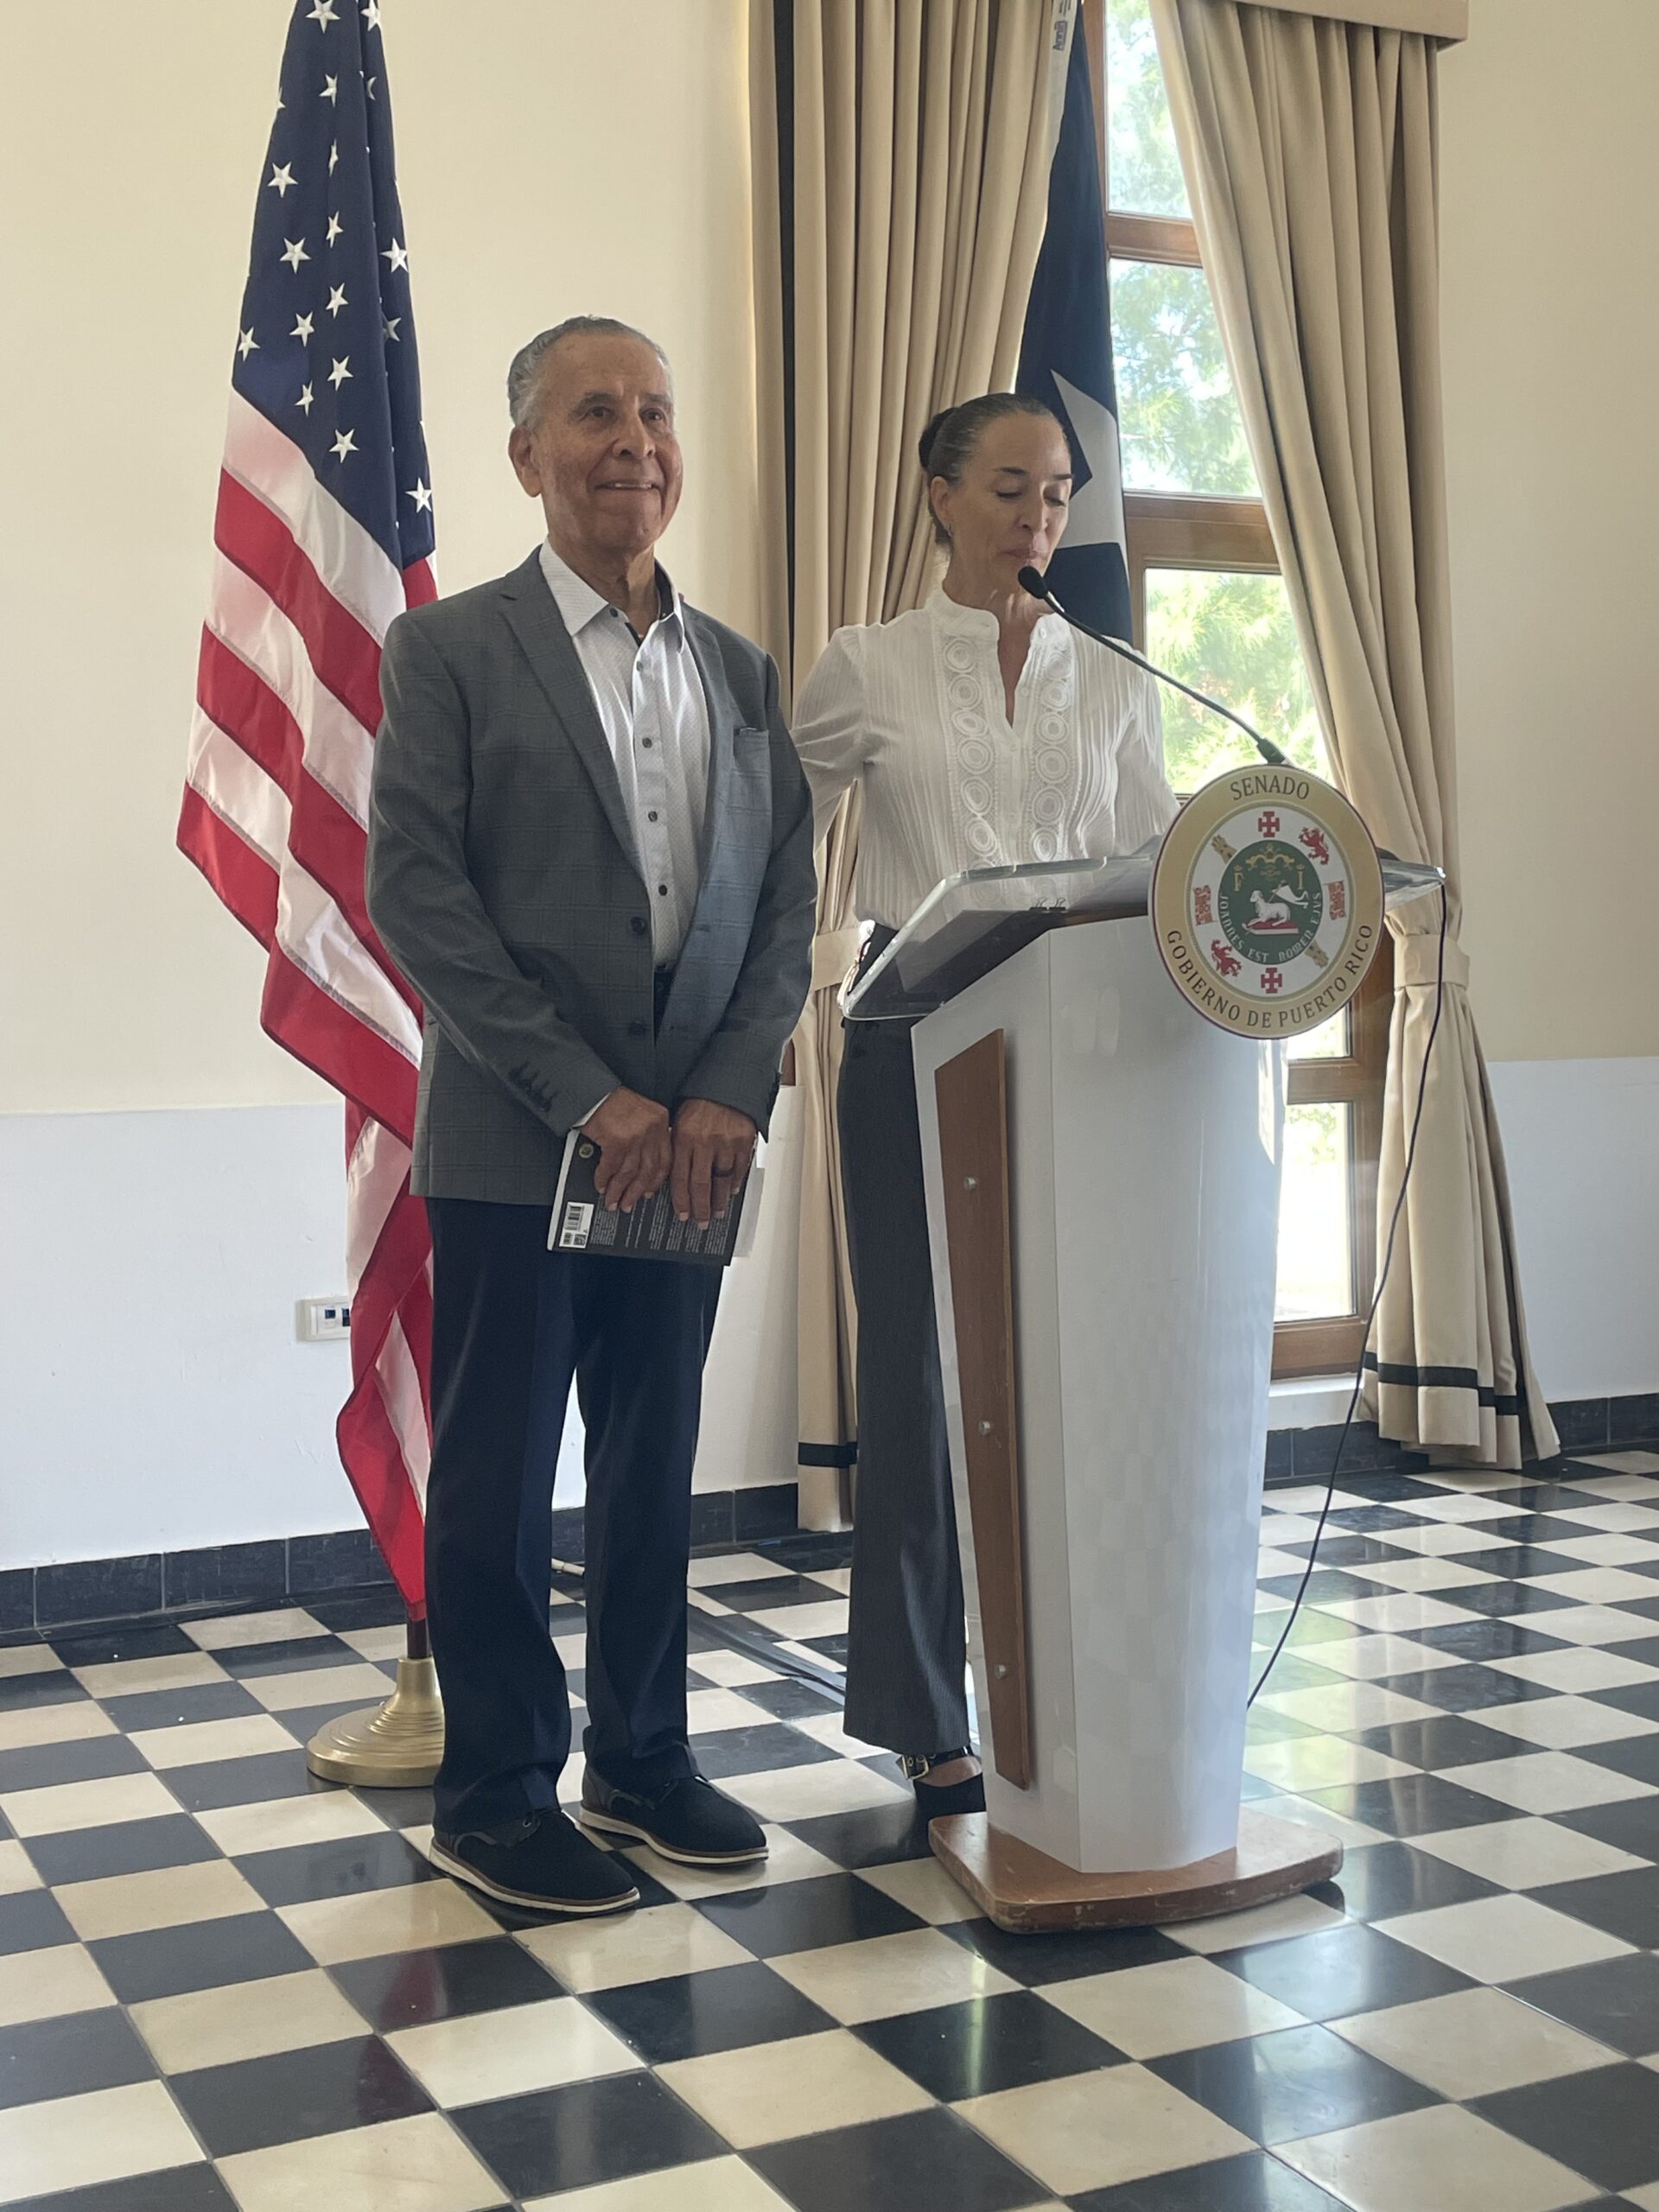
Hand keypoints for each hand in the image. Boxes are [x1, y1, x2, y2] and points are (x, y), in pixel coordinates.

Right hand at [583, 1089, 672, 1214]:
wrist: (593, 1089)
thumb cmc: (613, 1101)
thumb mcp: (640, 1115)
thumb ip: (646, 1137)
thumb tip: (642, 1168)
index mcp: (660, 1123)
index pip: (665, 1159)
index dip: (656, 1181)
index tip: (649, 1193)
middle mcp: (651, 1129)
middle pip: (648, 1170)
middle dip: (636, 1191)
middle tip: (629, 1204)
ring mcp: (635, 1135)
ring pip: (629, 1172)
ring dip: (619, 1190)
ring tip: (613, 1201)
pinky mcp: (616, 1140)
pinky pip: (610, 1167)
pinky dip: (604, 1179)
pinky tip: (600, 1186)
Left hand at [670, 1099, 756, 1228]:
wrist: (727, 1082)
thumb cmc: (701, 1099)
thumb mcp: (679, 1120)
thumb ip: (677, 1148)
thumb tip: (673, 1175)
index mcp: (684, 1138)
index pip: (680, 1178)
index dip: (681, 1200)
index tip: (683, 1214)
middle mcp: (704, 1142)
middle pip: (701, 1185)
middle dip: (700, 1208)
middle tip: (701, 1221)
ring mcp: (725, 1143)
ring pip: (721, 1181)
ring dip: (719, 1201)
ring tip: (717, 1212)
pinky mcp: (743, 1142)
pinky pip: (739, 1169)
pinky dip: (734, 1183)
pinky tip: (731, 1191)